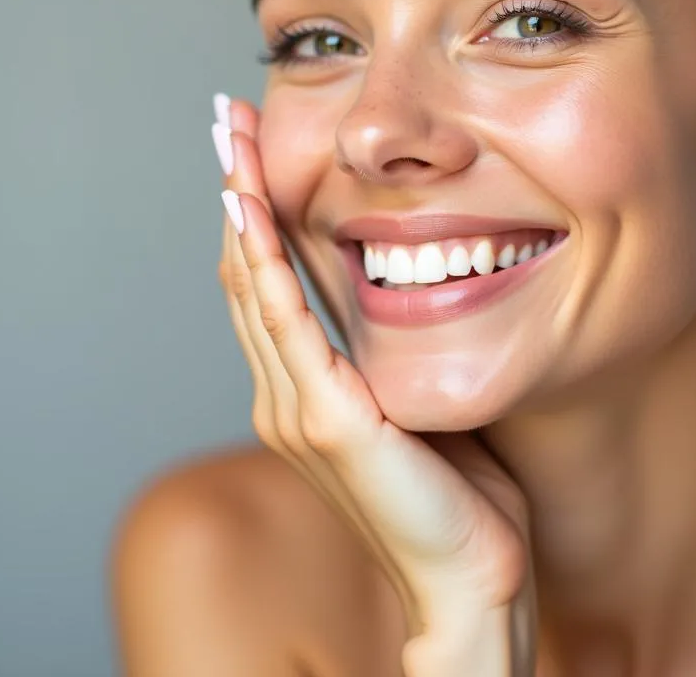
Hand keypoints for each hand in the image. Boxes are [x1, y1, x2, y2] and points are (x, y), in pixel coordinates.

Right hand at [212, 95, 535, 673]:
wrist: (469, 577)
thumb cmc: (456, 493)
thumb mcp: (414, 398)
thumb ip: (390, 351)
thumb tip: (410, 289)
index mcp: (306, 388)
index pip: (268, 280)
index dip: (255, 211)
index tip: (251, 146)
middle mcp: (285, 393)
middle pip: (247, 271)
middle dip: (236, 189)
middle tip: (225, 119)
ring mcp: (297, 409)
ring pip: (255, 286)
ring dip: (241, 207)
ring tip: (230, 139)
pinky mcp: (326, 422)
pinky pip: (287, 325)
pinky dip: (265, 263)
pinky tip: (251, 211)